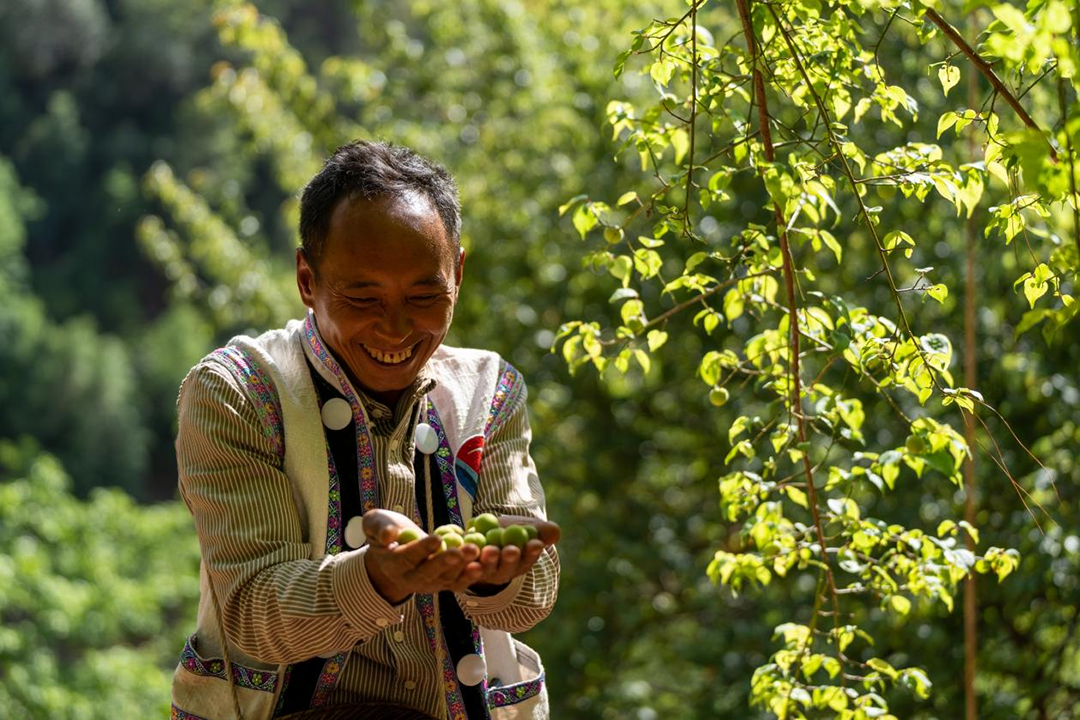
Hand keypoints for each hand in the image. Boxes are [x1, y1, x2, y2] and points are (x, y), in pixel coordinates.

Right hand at [361, 509, 482, 603]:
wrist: (394, 553)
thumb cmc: (385, 532)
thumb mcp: (375, 524)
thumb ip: (379, 527)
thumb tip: (389, 534)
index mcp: (394, 564)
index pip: (408, 557)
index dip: (422, 549)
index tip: (436, 538)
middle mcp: (411, 578)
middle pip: (430, 572)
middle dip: (448, 561)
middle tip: (465, 549)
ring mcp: (429, 583)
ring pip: (447, 579)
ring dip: (464, 567)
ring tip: (478, 552)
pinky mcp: (444, 583)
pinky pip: (458, 583)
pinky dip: (471, 575)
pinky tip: (483, 564)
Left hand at [469, 515, 560, 592]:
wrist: (486, 529)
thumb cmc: (514, 529)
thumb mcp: (530, 527)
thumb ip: (543, 531)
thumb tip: (554, 533)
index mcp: (521, 564)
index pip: (527, 560)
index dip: (531, 553)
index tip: (535, 544)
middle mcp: (502, 572)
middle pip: (505, 568)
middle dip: (508, 560)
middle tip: (511, 550)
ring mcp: (482, 572)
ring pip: (484, 569)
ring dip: (487, 561)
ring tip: (489, 550)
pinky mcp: (464, 567)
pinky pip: (463, 565)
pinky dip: (465, 558)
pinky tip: (466, 549)